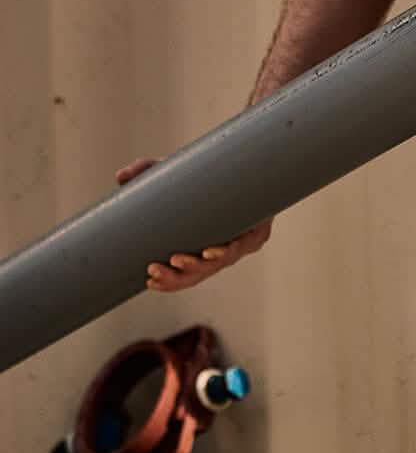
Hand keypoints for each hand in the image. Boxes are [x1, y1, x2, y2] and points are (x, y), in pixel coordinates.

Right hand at [116, 157, 273, 292]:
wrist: (254, 169)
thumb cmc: (210, 177)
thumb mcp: (175, 175)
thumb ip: (147, 174)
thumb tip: (119, 177)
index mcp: (206, 248)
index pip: (188, 274)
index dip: (171, 283)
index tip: (149, 282)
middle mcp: (226, 251)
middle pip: (201, 274)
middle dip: (177, 278)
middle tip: (153, 271)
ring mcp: (244, 244)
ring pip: (219, 263)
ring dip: (196, 265)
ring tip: (174, 260)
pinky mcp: (259, 233)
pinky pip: (243, 246)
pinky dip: (226, 250)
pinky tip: (209, 251)